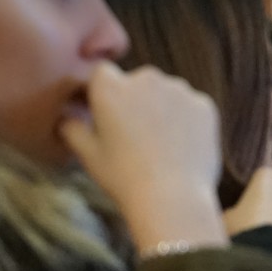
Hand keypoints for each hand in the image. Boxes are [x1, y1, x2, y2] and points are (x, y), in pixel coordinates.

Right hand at [60, 63, 226, 253]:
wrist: (172, 197)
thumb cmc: (123, 177)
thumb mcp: (87, 154)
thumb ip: (72, 128)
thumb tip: (66, 117)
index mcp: (111, 87)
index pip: (102, 73)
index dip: (104, 92)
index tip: (106, 114)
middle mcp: (146, 78)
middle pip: (137, 81)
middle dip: (135, 100)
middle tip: (136, 135)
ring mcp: (179, 89)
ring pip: (167, 92)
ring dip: (162, 108)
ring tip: (161, 145)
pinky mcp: (205, 104)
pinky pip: (191, 106)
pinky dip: (187, 119)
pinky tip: (182, 146)